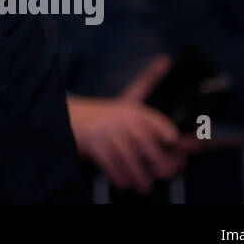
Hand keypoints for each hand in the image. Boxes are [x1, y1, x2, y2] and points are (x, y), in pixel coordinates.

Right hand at [67, 56, 186, 191]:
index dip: (165, 132)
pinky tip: (124, 181)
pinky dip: (120, 178)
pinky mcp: (94, 145)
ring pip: (131, 161)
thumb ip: (149, 83)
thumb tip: (165, 60)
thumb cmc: (108, 113)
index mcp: (133, 108)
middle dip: (161, 164)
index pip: (153, 120)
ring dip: (140, 177)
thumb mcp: (128, 96)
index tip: (173, 140)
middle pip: (147, 145)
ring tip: (143, 184)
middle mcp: (121, 119)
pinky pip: (112, 167)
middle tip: (164, 172)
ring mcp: (106, 132)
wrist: (70, 117)